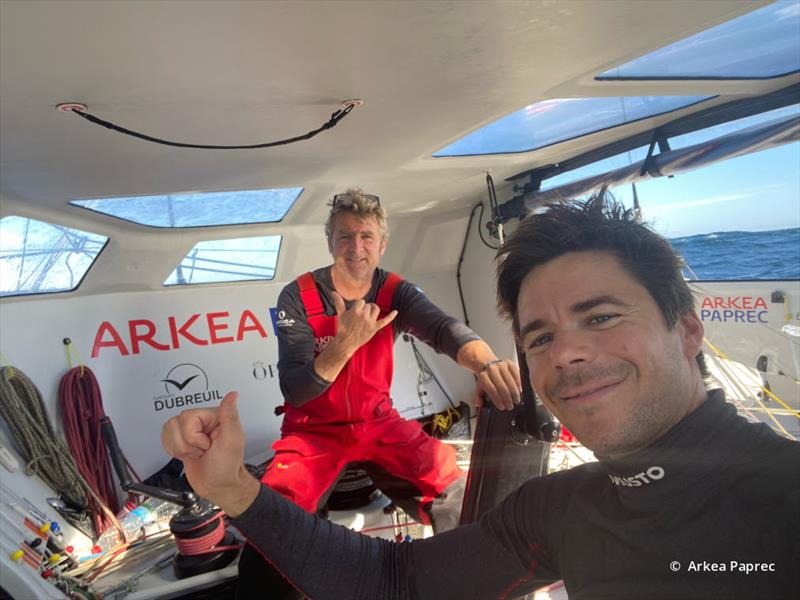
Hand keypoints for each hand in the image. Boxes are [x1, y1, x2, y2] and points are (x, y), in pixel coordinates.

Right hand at [161, 392, 258, 515]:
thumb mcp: (232, 441)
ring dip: (180, 449)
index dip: (194, 436)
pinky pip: (165, 438)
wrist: (218, 486)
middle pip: (176, 423)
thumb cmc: (227, 466)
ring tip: (196, 453)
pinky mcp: (182, 440)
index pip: (188, 417)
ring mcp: (191, 431)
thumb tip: (232, 395)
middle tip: (203, 451)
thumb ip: (230, 416)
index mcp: (215, 416)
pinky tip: (188, 455)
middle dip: (187, 444)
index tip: (208, 445)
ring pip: (168, 430)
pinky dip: (173, 451)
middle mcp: (202, 421)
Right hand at [332, 291, 397, 352]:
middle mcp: (364, 315)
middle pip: (368, 305)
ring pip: (376, 309)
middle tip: (359, 316)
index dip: (358, 305)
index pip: (361, 302)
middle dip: (365, 309)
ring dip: (373, 310)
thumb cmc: (343, 328)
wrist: (346, 342)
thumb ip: (338, 302)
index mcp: (356, 310)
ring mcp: (370, 322)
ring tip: (369, 312)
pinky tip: (396, 312)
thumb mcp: (340, 314)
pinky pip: (385, 321)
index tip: (355, 310)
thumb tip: (333, 292)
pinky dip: (391, 316)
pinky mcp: (375, 328)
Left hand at [474, 359, 521, 410]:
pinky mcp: (509, 363)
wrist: (488, 364)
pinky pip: (516, 375)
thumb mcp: (479, 388)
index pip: (491, 389)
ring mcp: (501, 365)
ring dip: (514, 393)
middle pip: (502, 386)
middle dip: (507, 399)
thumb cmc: (486, 378)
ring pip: (510, 381)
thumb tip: (480, 404)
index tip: (502, 407)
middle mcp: (492, 369)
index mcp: (483, 376)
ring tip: (516, 400)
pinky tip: (519, 391)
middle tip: (510, 406)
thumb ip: (478, 398)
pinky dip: (518, 384)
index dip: (497, 399)